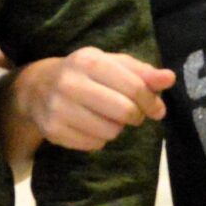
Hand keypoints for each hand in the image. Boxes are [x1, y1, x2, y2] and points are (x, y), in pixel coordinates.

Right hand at [13, 48, 172, 150]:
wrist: (37, 87)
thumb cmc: (85, 73)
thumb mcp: (112, 65)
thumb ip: (142, 72)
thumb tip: (169, 78)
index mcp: (89, 61)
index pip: (134, 87)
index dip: (152, 101)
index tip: (157, 108)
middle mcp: (70, 83)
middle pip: (124, 112)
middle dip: (136, 116)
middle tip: (132, 114)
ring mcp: (58, 108)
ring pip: (111, 132)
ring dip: (117, 128)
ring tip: (107, 116)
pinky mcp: (53, 131)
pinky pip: (94, 145)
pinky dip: (100, 139)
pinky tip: (90, 125)